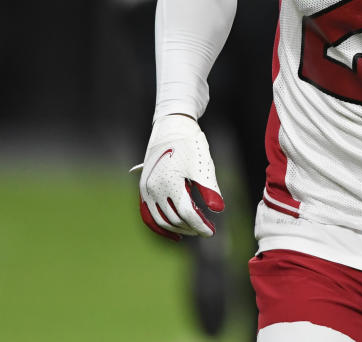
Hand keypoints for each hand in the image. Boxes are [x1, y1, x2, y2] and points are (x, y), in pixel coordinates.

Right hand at [131, 114, 223, 240]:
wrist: (172, 127)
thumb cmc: (191, 145)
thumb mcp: (203, 165)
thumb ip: (210, 189)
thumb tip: (218, 209)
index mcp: (169, 183)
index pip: (186, 213)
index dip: (199, 225)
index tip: (211, 232)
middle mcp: (153, 189)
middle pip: (173, 219)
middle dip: (191, 227)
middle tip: (206, 229)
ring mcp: (145, 190)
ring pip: (160, 220)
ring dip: (177, 228)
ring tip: (193, 229)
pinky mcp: (143, 189)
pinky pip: (149, 215)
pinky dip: (160, 226)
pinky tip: (174, 234)